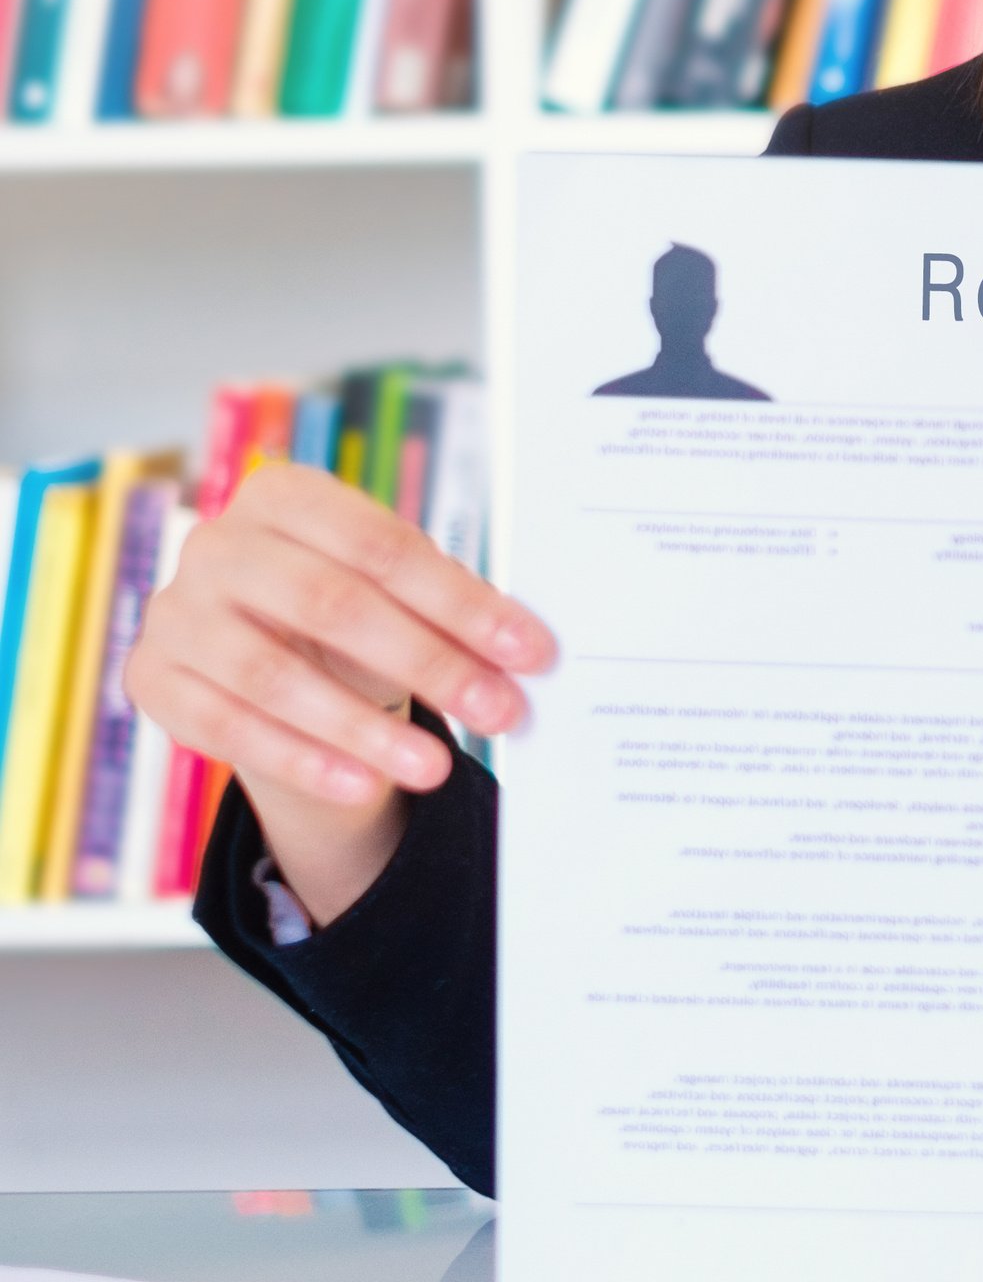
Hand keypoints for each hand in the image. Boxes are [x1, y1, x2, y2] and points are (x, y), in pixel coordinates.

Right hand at [126, 463, 556, 926]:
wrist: (266, 653)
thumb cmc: (352, 612)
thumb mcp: (397, 595)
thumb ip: (449, 609)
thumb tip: (528, 651)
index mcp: (284, 495)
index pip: (381, 546)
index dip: (460, 602)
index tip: (531, 653)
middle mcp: (217, 544)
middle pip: (330, 604)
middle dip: (426, 662)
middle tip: (500, 711)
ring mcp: (174, 611)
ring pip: (274, 675)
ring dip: (363, 728)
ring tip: (438, 769)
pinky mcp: (152, 679)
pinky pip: (228, 726)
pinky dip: (301, 759)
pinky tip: (362, 786)